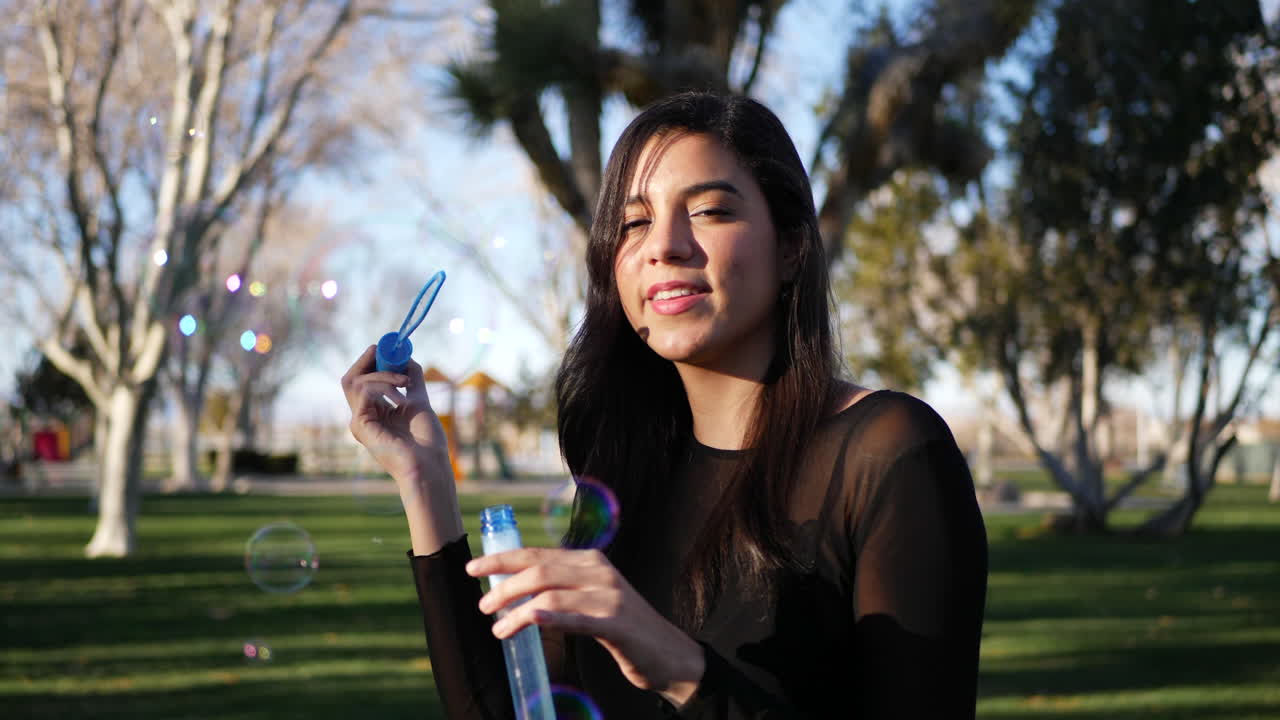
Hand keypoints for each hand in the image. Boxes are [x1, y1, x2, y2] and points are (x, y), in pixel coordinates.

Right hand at [340, 346, 451, 496]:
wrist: (429, 464)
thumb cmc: (427, 440)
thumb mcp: (419, 400)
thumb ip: (412, 379)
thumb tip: (407, 357)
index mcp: (375, 412)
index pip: (362, 380)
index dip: (371, 362)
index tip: (387, 348)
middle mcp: (363, 417)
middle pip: (350, 379)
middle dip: (367, 360)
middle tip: (382, 350)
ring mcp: (359, 422)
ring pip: (356, 382)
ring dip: (382, 374)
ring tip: (404, 382)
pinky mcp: (360, 426)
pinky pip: (363, 392)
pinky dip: (382, 385)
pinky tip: (400, 394)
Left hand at [467, 547, 704, 705]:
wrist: (668, 654)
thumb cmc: (623, 629)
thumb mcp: (591, 599)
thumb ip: (562, 589)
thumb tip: (515, 591)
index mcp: (589, 561)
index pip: (537, 554)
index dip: (502, 560)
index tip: (473, 569)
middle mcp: (598, 571)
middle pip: (540, 570)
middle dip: (504, 586)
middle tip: (484, 606)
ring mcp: (609, 595)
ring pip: (551, 593)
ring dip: (517, 610)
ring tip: (499, 629)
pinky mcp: (616, 622)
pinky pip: (576, 617)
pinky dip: (550, 616)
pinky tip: (531, 618)